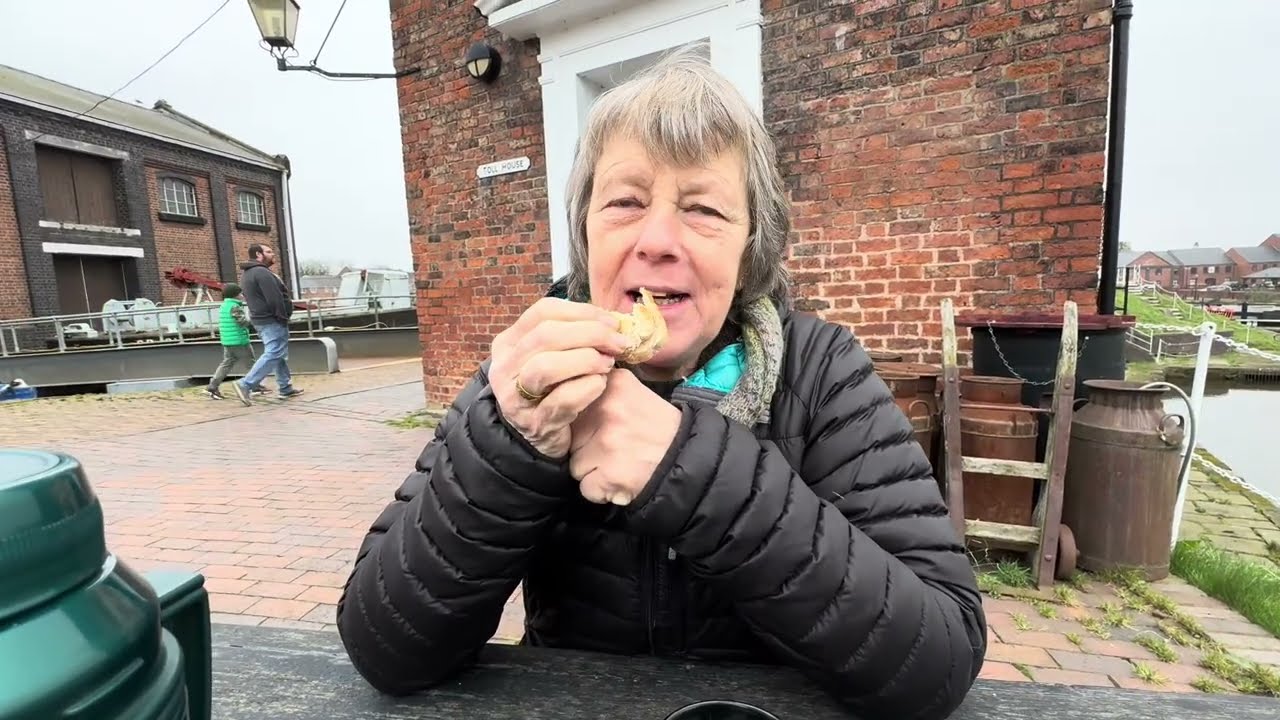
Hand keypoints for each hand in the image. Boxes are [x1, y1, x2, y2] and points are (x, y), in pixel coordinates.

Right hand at [490, 298, 631, 457]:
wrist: (538, 438)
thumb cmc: (552, 389)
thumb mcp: (552, 357)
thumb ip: (573, 335)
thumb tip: (610, 320)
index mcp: (509, 343)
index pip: (543, 312)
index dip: (582, 312)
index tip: (612, 322)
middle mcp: (505, 368)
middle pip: (546, 335)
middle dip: (591, 334)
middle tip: (619, 342)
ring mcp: (515, 397)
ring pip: (546, 366)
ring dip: (586, 360)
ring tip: (608, 364)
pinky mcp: (533, 423)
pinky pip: (562, 400)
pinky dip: (588, 387)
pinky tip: (601, 384)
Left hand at [568, 369, 681, 505]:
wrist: (689, 458)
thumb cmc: (657, 428)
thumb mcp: (631, 392)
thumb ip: (599, 389)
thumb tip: (561, 393)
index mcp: (612, 383)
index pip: (570, 403)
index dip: (582, 420)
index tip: (601, 425)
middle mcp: (607, 408)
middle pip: (570, 436)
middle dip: (585, 446)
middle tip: (616, 447)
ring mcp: (607, 442)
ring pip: (575, 464)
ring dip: (592, 470)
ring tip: (620, 462)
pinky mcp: (610, 475)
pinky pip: (586, 488)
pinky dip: (601, 491)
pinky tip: (620, 479)